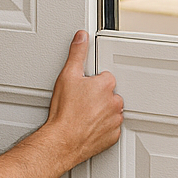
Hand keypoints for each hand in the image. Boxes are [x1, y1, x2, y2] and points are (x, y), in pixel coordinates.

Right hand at [36, 30, 122, 170]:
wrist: (63, 140)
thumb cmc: (64, 112)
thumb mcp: (67, 76)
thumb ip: (77, 53)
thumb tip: (82, 37)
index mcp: (106, 85)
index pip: (105, 78)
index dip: (92, 83)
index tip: (82, 89)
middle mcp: (114, 102)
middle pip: (109, 94)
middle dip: (97, 97)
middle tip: (80, 102)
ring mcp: (114, 120)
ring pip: (111, 111)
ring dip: (101, 112)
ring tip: (83, 115)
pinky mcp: (113, 136)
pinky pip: (111, 128)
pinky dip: (102, 127)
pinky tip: (88, 126)